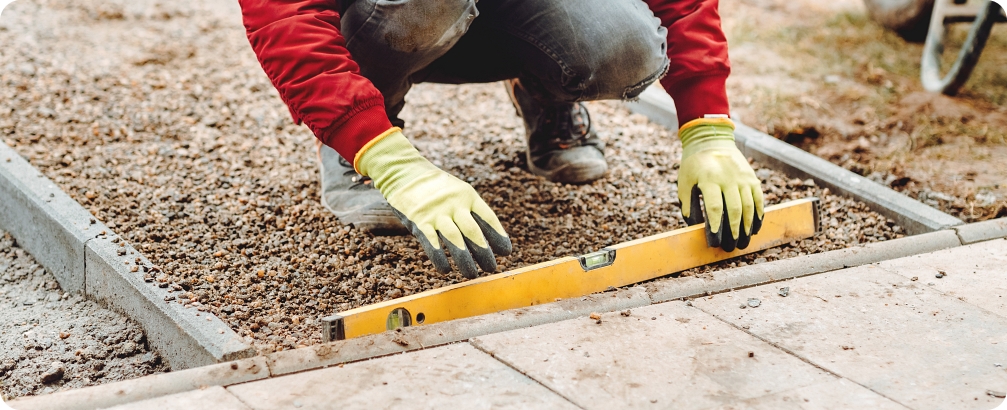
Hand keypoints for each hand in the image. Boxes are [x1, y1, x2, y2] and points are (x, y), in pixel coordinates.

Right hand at [356, 129, 511, 277]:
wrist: (404, 172)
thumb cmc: (436, 187)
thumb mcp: (457, 191)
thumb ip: (470, 210)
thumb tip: (487, 238)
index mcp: (467, 195)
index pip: (487, 218)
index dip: (498, 236)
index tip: (506, 252)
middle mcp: (454, 204)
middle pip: (473, 232)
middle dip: (484, 252)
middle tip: (492, 268)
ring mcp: (436, 213)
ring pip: (455, 240)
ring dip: (465, 260)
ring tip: (472, 275)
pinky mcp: (419, 221)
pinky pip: (431, 243)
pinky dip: (439, 258)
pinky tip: (446, 270)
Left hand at [677, 118, 764, 250]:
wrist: (711, 140)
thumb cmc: (694, 166)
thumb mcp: (684, 182)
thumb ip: (688, 204)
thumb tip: (694, 228)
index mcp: (709, 179)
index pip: (715, 206)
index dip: (716, 225)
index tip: (715, 240)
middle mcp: (728, 178)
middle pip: (735, 209)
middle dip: (734, 230)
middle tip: (731, 247)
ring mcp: (743, 178)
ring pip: (749, 206)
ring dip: (747, 226)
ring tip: (743, 241)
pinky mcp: (752, 178)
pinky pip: (758, 199)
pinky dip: (758, 215)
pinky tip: (755, 228)